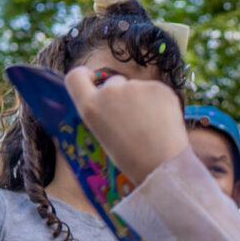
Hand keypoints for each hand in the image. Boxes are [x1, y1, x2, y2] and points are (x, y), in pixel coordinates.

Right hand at [63, 68, 187, 184]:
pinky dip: (160, 102)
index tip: (91, 77)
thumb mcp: (104, 136)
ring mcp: (134, 87)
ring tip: (152, 126)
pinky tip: (164, 122)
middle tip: (134, 120)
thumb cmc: (132, 159)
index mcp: (90, 107)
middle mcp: (109, 92)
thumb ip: (104, 112)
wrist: (161, 165)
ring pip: (137, 88)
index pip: (75, 77)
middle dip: (122, 94)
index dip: (83, 75)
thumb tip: (114, 103)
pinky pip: (156, 90)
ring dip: (142, 100)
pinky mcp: (157, 87)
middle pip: (113, 82)